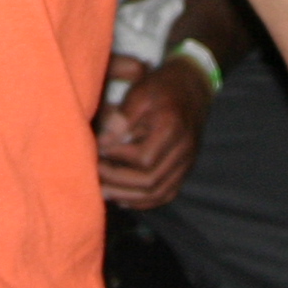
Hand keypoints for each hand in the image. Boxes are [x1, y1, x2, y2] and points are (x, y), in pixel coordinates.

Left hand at [96, 57, 211, 210]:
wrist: (192, 86)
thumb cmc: (162, 87)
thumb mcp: (141, 91)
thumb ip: (123, 117)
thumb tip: (105, 142)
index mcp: (172, 128)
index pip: (144, 157)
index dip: (117, 157)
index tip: (98, 149)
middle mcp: (184, 150)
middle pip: (151, 180)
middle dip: (118, 181)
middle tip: (95, 174)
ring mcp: (187, 162)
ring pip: (158, 193)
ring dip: (128, 196)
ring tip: (104, 191)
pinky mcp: (185, 169)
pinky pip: (166, 194)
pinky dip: (144, 201)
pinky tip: (123, 198)